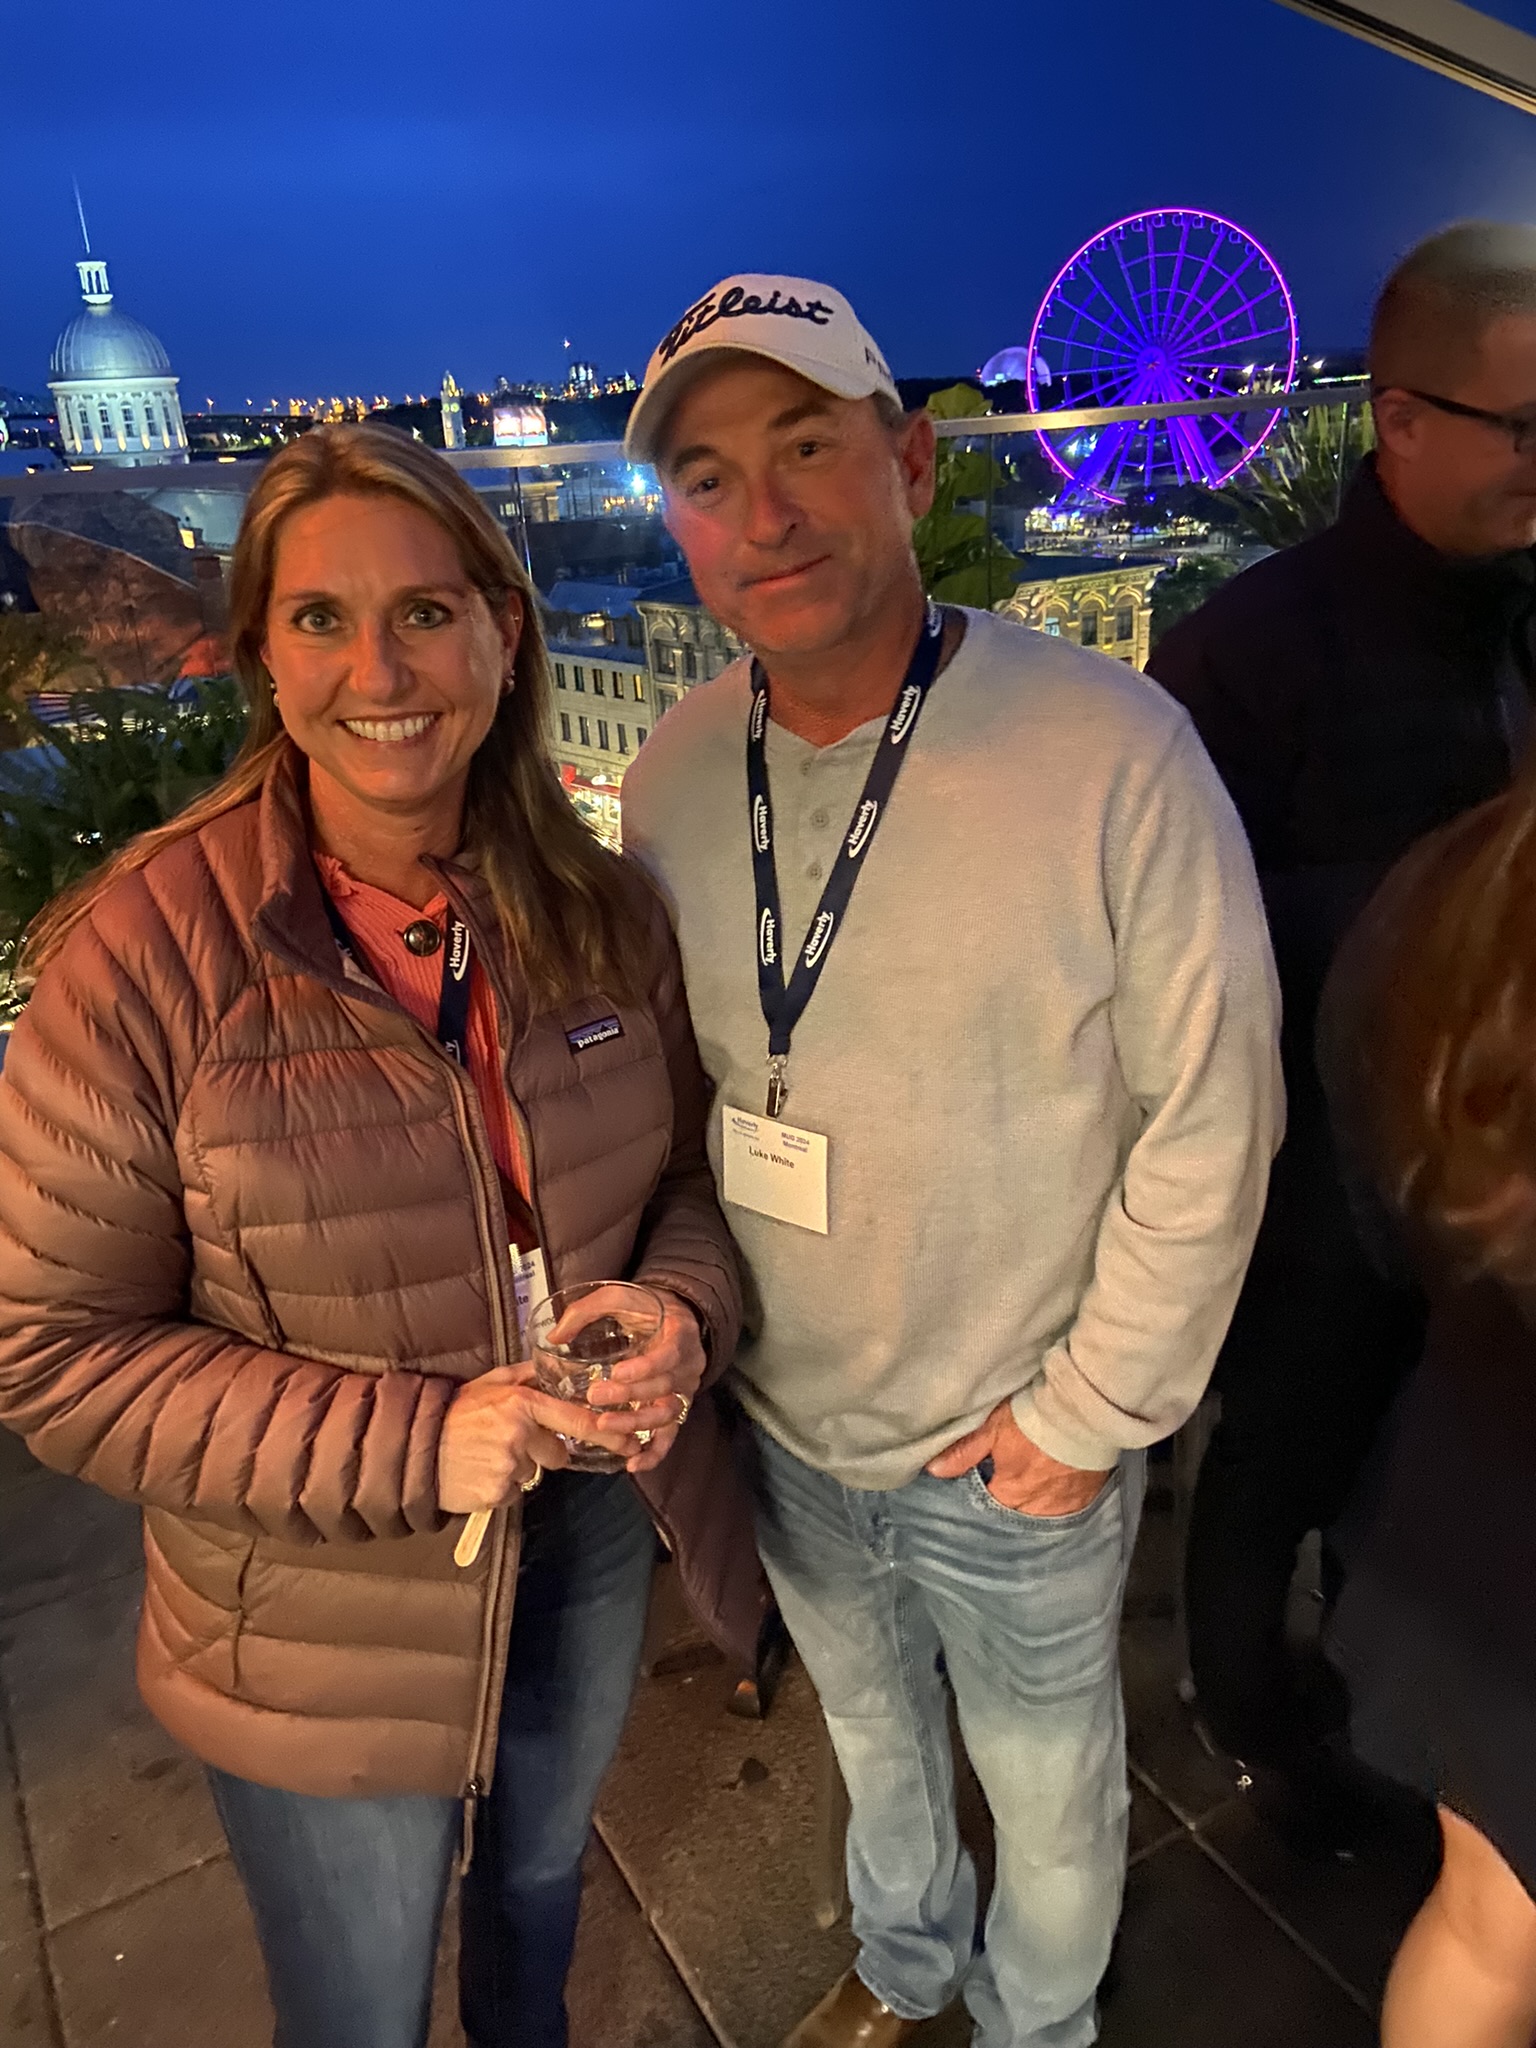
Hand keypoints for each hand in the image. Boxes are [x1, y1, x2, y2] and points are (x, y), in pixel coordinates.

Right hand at [437, 1365, 615, 1513]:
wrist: (415, 1448)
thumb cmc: (453, 1414)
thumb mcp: (487, 1384)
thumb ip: (523, 1376)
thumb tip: (550, 1363)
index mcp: (521, 1404)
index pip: (575, 1420)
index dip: (606, 1433)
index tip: (630, 1441)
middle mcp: (519, 1434)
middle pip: (557, 1454)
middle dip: (541, 1452)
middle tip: (508, 1443)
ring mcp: (508, 1465)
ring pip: (532, 1473)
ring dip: (517, 1468)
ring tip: (486, 1456)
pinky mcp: (497, 1492)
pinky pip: (513, 1492)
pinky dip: (501, 1486)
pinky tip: (479, 1472)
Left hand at [585, 1288, 706, 1473]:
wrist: (674, 1316)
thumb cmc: (643, 1307)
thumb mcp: (618, 1296)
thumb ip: (587, 1311)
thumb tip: (554, 1336)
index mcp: (678, 1334)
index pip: (668, 1355)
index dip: (645, 1368)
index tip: (616, 1373)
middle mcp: (688, 1365)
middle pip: (663, 1388)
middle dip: (629, 1396)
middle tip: (594, 1395)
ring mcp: (684, 1390)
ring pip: (667, 1415)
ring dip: (635, 1424)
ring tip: (603, 1426)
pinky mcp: (676, 1408)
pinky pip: (671, 1435)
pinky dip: (655, 1453)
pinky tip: (634, 1464)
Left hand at [925, 1398, 1110, 1516]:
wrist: (1084, 1410)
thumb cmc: (1034, 1417)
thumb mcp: (993, 1428)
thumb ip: (965, 1451)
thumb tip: (933, 1470)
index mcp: (1009, 1492)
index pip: (988, 1508)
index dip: (983, 1498)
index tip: (983, 1487)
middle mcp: (1035, 1507)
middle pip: (1015, 1514)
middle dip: (1008, 1504)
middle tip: (1008, 1487)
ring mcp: (1063, 1505)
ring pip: (1040, 1515)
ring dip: (1033, 1506)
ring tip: (1032, 1489)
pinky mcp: (1085, 1497)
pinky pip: (1067, 1510)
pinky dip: (1059, 1503)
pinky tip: (1055, 1490)